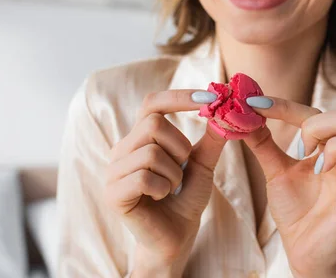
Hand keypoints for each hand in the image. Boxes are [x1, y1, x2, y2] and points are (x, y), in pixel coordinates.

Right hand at [105, 90, 226, 276]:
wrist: (176, 238)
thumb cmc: (185, 199)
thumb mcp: (202, 165)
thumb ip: (210, 139)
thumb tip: (222, 109)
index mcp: (139, 138)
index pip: (152, 104)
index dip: (179, 97)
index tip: (210, 97)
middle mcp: (121, 150)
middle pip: (152, 123)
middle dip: (179, 146)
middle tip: (182, 167)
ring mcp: (113, 171)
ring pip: (151, 152)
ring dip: (174, 173)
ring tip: (171, 188)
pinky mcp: (113, 194)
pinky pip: (144, 177)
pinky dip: (163, 188)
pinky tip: (162, 198)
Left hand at [244, 98, 335, 277]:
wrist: (301, 248)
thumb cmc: (294, 208)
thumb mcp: (274, 172)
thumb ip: (262, 144)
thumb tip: (243, 116)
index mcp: (325, 145)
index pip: (312, 112)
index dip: (284, 106)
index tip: (255, 105)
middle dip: (319, 127)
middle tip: (302, 152)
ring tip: (321, 169)